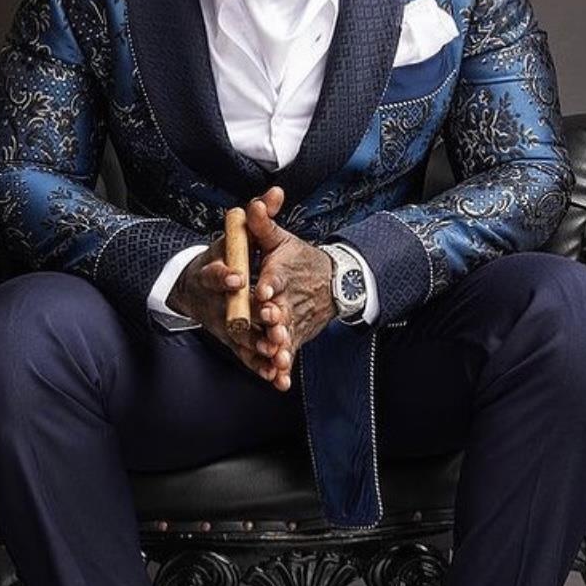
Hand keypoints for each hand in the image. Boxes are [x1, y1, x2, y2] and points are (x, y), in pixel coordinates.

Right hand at [167, 190, 291, 389]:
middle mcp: (216, 302)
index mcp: (212, 273)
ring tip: (276, 351)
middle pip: (230, 310)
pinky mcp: (235, 341)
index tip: (236, 275)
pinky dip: (262, 368)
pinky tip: (278, 378)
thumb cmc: (226, 256)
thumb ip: (260, 216)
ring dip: (258, 346)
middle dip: (248, 316)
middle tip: (266, 319)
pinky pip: (249, 357)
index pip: (214, 273)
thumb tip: (276, 193)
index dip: (224, 275)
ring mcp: (225, 324)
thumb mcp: (239, 234)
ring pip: (241, 337)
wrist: (202, 287)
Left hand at [246, 186, 336, 390]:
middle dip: (277, 315)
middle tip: (270, 321)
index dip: (270, 283)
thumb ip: (262, 224)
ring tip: (277, 354)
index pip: (277, 276)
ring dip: (282, 343)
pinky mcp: (296, 336)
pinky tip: (278, 381)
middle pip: (283, 308)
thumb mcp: (280, 239)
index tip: (263, 289)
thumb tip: (253, 204)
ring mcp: (294, 319)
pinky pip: (289, 353)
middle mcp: (290, 298)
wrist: (333, 281)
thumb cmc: (299, 259)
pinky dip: (284, 367)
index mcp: (283, 272)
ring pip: (287, 333)